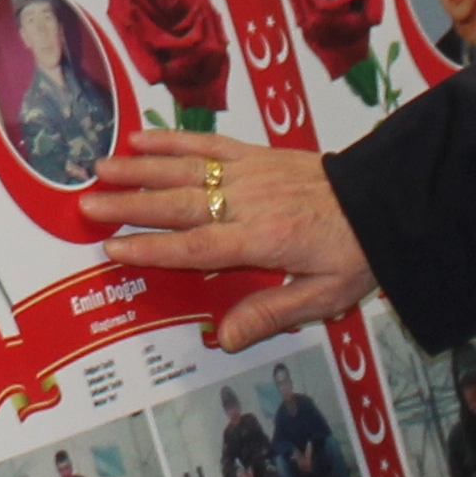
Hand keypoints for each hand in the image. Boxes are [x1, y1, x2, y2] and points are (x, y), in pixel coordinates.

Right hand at [88, 126, 370, 348]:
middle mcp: (251, 202)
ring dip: (140, 168)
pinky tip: (142, 137)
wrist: (388, 201)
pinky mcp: (257, 154)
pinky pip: (210, 143)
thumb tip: (223, 338)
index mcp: (265, 240)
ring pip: (186, 168)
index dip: (152, 248)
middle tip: (87, 206)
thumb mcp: (324, 296)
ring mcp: (252, 172)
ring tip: (100, 168)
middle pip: (180, 203)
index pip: (197, 247)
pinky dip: (174, 139)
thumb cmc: (358, 251)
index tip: (113, 247)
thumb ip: (271, 313)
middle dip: (130, 205)